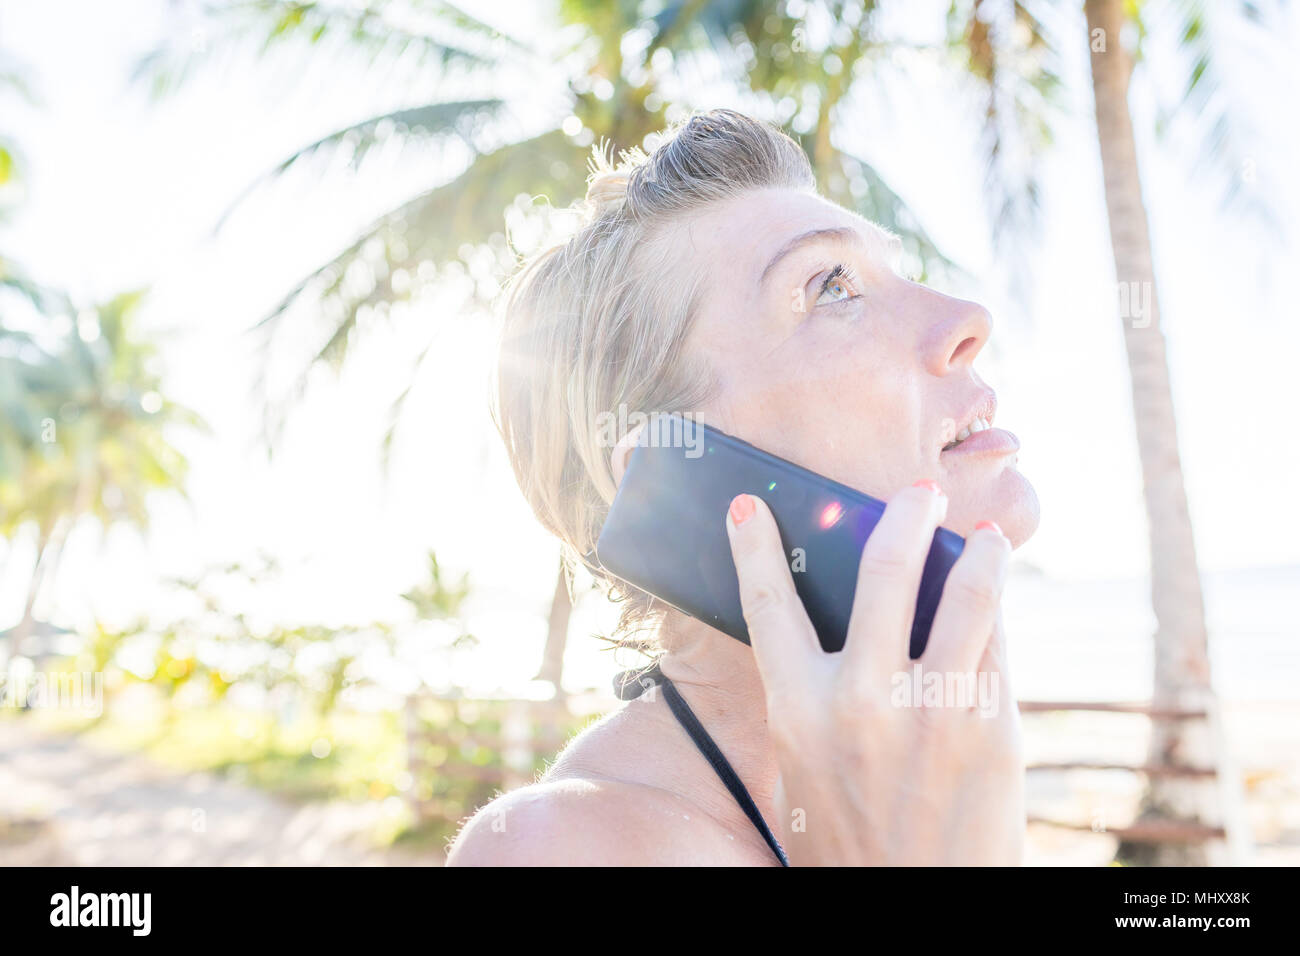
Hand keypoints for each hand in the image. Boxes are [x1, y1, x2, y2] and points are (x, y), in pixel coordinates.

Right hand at [724, 481, 1023, 864]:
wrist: (911, 911)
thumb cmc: (849, 839)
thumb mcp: (807, 765)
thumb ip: (822, 691)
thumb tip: (859, 612)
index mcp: (799, 711)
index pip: (767, 603)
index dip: (753, 546)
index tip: (749, 506)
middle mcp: (865, 701)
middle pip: (885, 570)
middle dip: (905, 515)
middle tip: (918, 493)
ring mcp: (937, 712)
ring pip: (968, 595)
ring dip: (981, 553)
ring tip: (987, 537)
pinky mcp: (994, 730)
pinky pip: (997, 648)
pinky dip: (996, 616)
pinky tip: (997, 605)